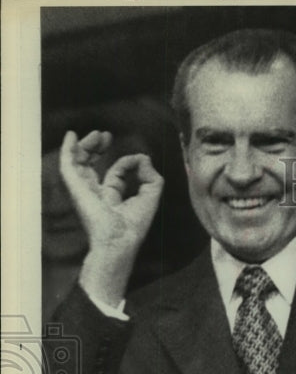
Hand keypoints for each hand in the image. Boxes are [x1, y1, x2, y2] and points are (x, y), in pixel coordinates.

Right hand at [59, 130, 163, 303]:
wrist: (118, 239)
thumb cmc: (133, 225)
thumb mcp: (151, 196)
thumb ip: (152, 176)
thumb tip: (144, 158)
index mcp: (111, 198)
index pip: (116, 174)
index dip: (127, 163)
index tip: (139, 159)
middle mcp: (94, 193)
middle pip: (91, 165)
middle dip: (97, 148)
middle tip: (106, 135)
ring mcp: (83, 190)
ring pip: (78, 162)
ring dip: (86, 145)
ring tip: (97, 134)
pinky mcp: (75, 187)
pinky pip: (66, 164)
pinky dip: (67, 149)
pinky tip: (71, 135)